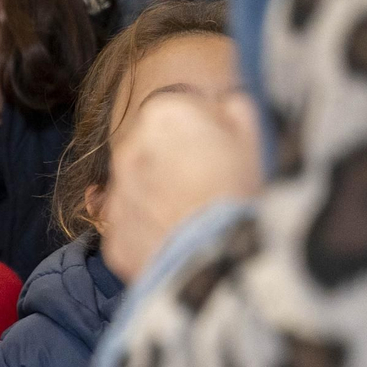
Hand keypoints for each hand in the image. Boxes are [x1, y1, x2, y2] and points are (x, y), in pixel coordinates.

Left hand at [99, 90, 261, 282]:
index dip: (200, 128)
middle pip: (151, 148)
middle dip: (174, 161)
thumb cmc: (242, 195)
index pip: (176, 109)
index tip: (219, 149)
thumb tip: (222, 102)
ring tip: (195, 217)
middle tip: (208, 186)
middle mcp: (128, 149)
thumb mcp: (254, 138)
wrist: (217, 264)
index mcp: (164, 115)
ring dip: (159, 196)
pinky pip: (133, 227)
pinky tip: (180, 242)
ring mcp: (116, 195)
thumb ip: (233, 107)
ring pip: (138, 188)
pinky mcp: (111, 235)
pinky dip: (151, 233)